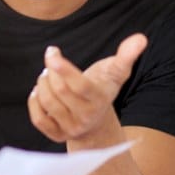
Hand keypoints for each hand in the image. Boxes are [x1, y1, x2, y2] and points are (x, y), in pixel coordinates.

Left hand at [28, 33, 146, 141]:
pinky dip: (34, 102)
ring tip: (45, 74)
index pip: (80, 85)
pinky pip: (38, 119)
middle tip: (51, 61)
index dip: (64, 68)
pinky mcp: (57, 135)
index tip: (52, 51)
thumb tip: (140, 38)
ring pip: (48, 103)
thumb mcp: (115, 73)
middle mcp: (86, 117)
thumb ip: (126, 56)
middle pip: (60, 92)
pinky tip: (38, 91)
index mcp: (100, 100)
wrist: (97, 121)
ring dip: (41, 83)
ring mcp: (71, 128)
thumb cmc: (103, 89)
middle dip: (51, 72)